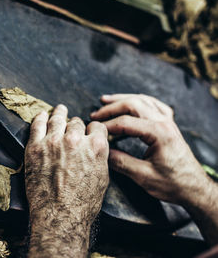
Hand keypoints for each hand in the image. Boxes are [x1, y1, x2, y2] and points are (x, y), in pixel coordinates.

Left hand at [25, 105, 108, 257]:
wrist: (59, 216)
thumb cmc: (82, 203)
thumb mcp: (102, 179)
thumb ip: (99, 157)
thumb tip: (96, 149)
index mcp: (96, 147)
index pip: (96, 126)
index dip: (93, 129)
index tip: (88, 131)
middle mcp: (76, 139)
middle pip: (76, 122)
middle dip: (75, 125)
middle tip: (72, 128)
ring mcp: (54, 141)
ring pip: (58, 119)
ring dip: (59, 114)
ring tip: (59, 110)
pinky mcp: (35, 147)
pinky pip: (37, 125)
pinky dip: (40, 118)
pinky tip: (41, 115)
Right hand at [91, 94, 217, 243]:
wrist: (194, 188)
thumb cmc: (173, 184)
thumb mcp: (143, 177)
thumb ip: (121, 162)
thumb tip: (102, 152)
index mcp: (159, 133)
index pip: (126, 122)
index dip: (107, 125)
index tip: (94, 130)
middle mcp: (164, 122)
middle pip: (133, 104)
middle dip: (111, 108)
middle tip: (95, 114)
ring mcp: (168, 122)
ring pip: (143, 100)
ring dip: (123, 100)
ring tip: (105, 101)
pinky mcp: (169, 125)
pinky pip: (154, 104)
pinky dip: (139, 101)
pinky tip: (132, 102)